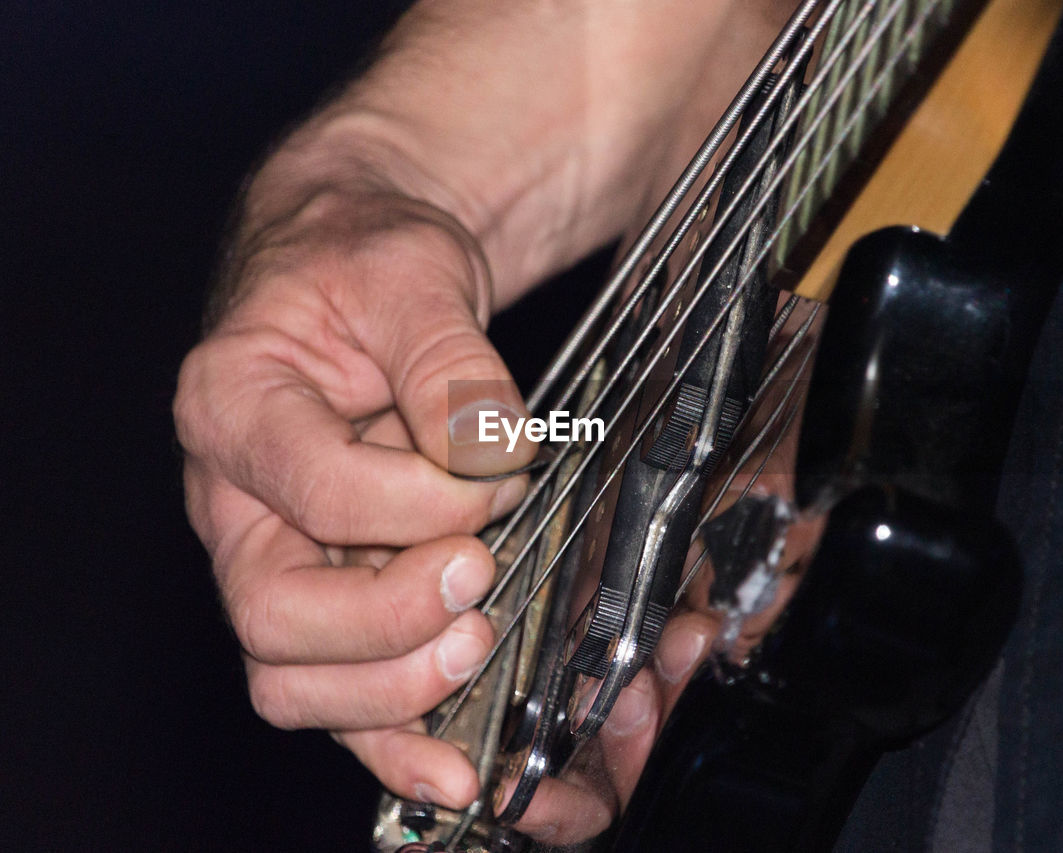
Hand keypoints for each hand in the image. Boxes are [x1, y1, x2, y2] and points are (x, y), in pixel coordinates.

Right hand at [176, 187, 538, 808]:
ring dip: (393, 686)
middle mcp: (236, 499)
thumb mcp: (409, 274)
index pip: (309, 486)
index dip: (414, 500)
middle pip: (274, 612)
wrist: (359, 272)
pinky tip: (454, 763)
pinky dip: (393, 736)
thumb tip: (489, 453)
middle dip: (389, 614)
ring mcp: (276, 556)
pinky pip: (339, 690)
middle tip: (480, 574)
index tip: (496, 478)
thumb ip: (449, 363)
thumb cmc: (363, 264)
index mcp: (232, 406)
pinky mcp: (326, 592)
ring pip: (294, 676)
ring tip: (477, 643)